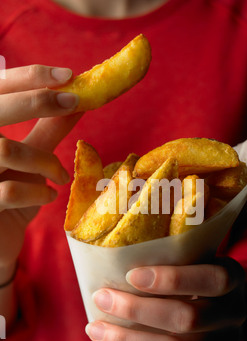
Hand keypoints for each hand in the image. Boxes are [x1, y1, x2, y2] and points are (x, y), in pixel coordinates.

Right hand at [0, 65, 81, 276]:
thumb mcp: (30, 159)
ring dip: (44, 162)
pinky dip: (38, 191)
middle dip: (37, 101)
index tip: (68, 75)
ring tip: (60, 177)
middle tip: (73, 101)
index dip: (28, 77)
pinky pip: (8, 191)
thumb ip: (47, 130)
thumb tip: (76, 101)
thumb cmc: (10, 192)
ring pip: (4, 150)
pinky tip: (50, 196)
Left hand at [86, 258, 246, 340]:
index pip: (211, 280)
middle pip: (186, 318)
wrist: (222, 311)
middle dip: (136, 310)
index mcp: (232, 277)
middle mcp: (236, 312)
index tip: (131, 276)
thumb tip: (113, 260)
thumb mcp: (193, 261)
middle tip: (102, 299)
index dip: (171, 280)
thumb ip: (169, 259)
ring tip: (95, 330)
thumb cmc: (194, 279)